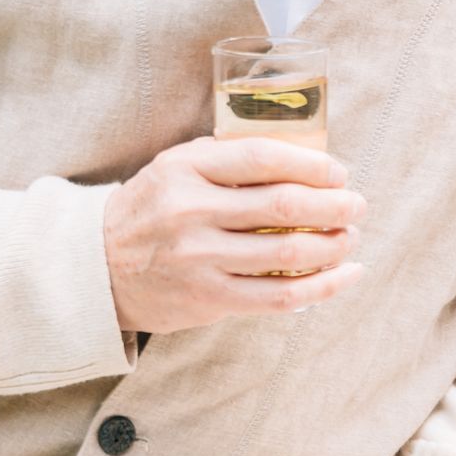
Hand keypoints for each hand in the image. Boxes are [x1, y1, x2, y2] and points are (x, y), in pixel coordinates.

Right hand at [103, 135, 364, 331]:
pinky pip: (280, 297)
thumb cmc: (153, 209)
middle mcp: (192, 211)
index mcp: (186, 168)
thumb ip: (228, 159)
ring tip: (351, 237)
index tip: (340, 172)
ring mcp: (199, 258)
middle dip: (335, 205)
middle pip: (284, 206)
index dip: (313, 164)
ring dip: (334, 245)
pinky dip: (323, 287)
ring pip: (288, 254)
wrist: (98, 267)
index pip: (264, 157)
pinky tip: (346, 275)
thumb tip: (306, 156)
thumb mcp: (177, 167)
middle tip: (357, 205)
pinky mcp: (208, 299)